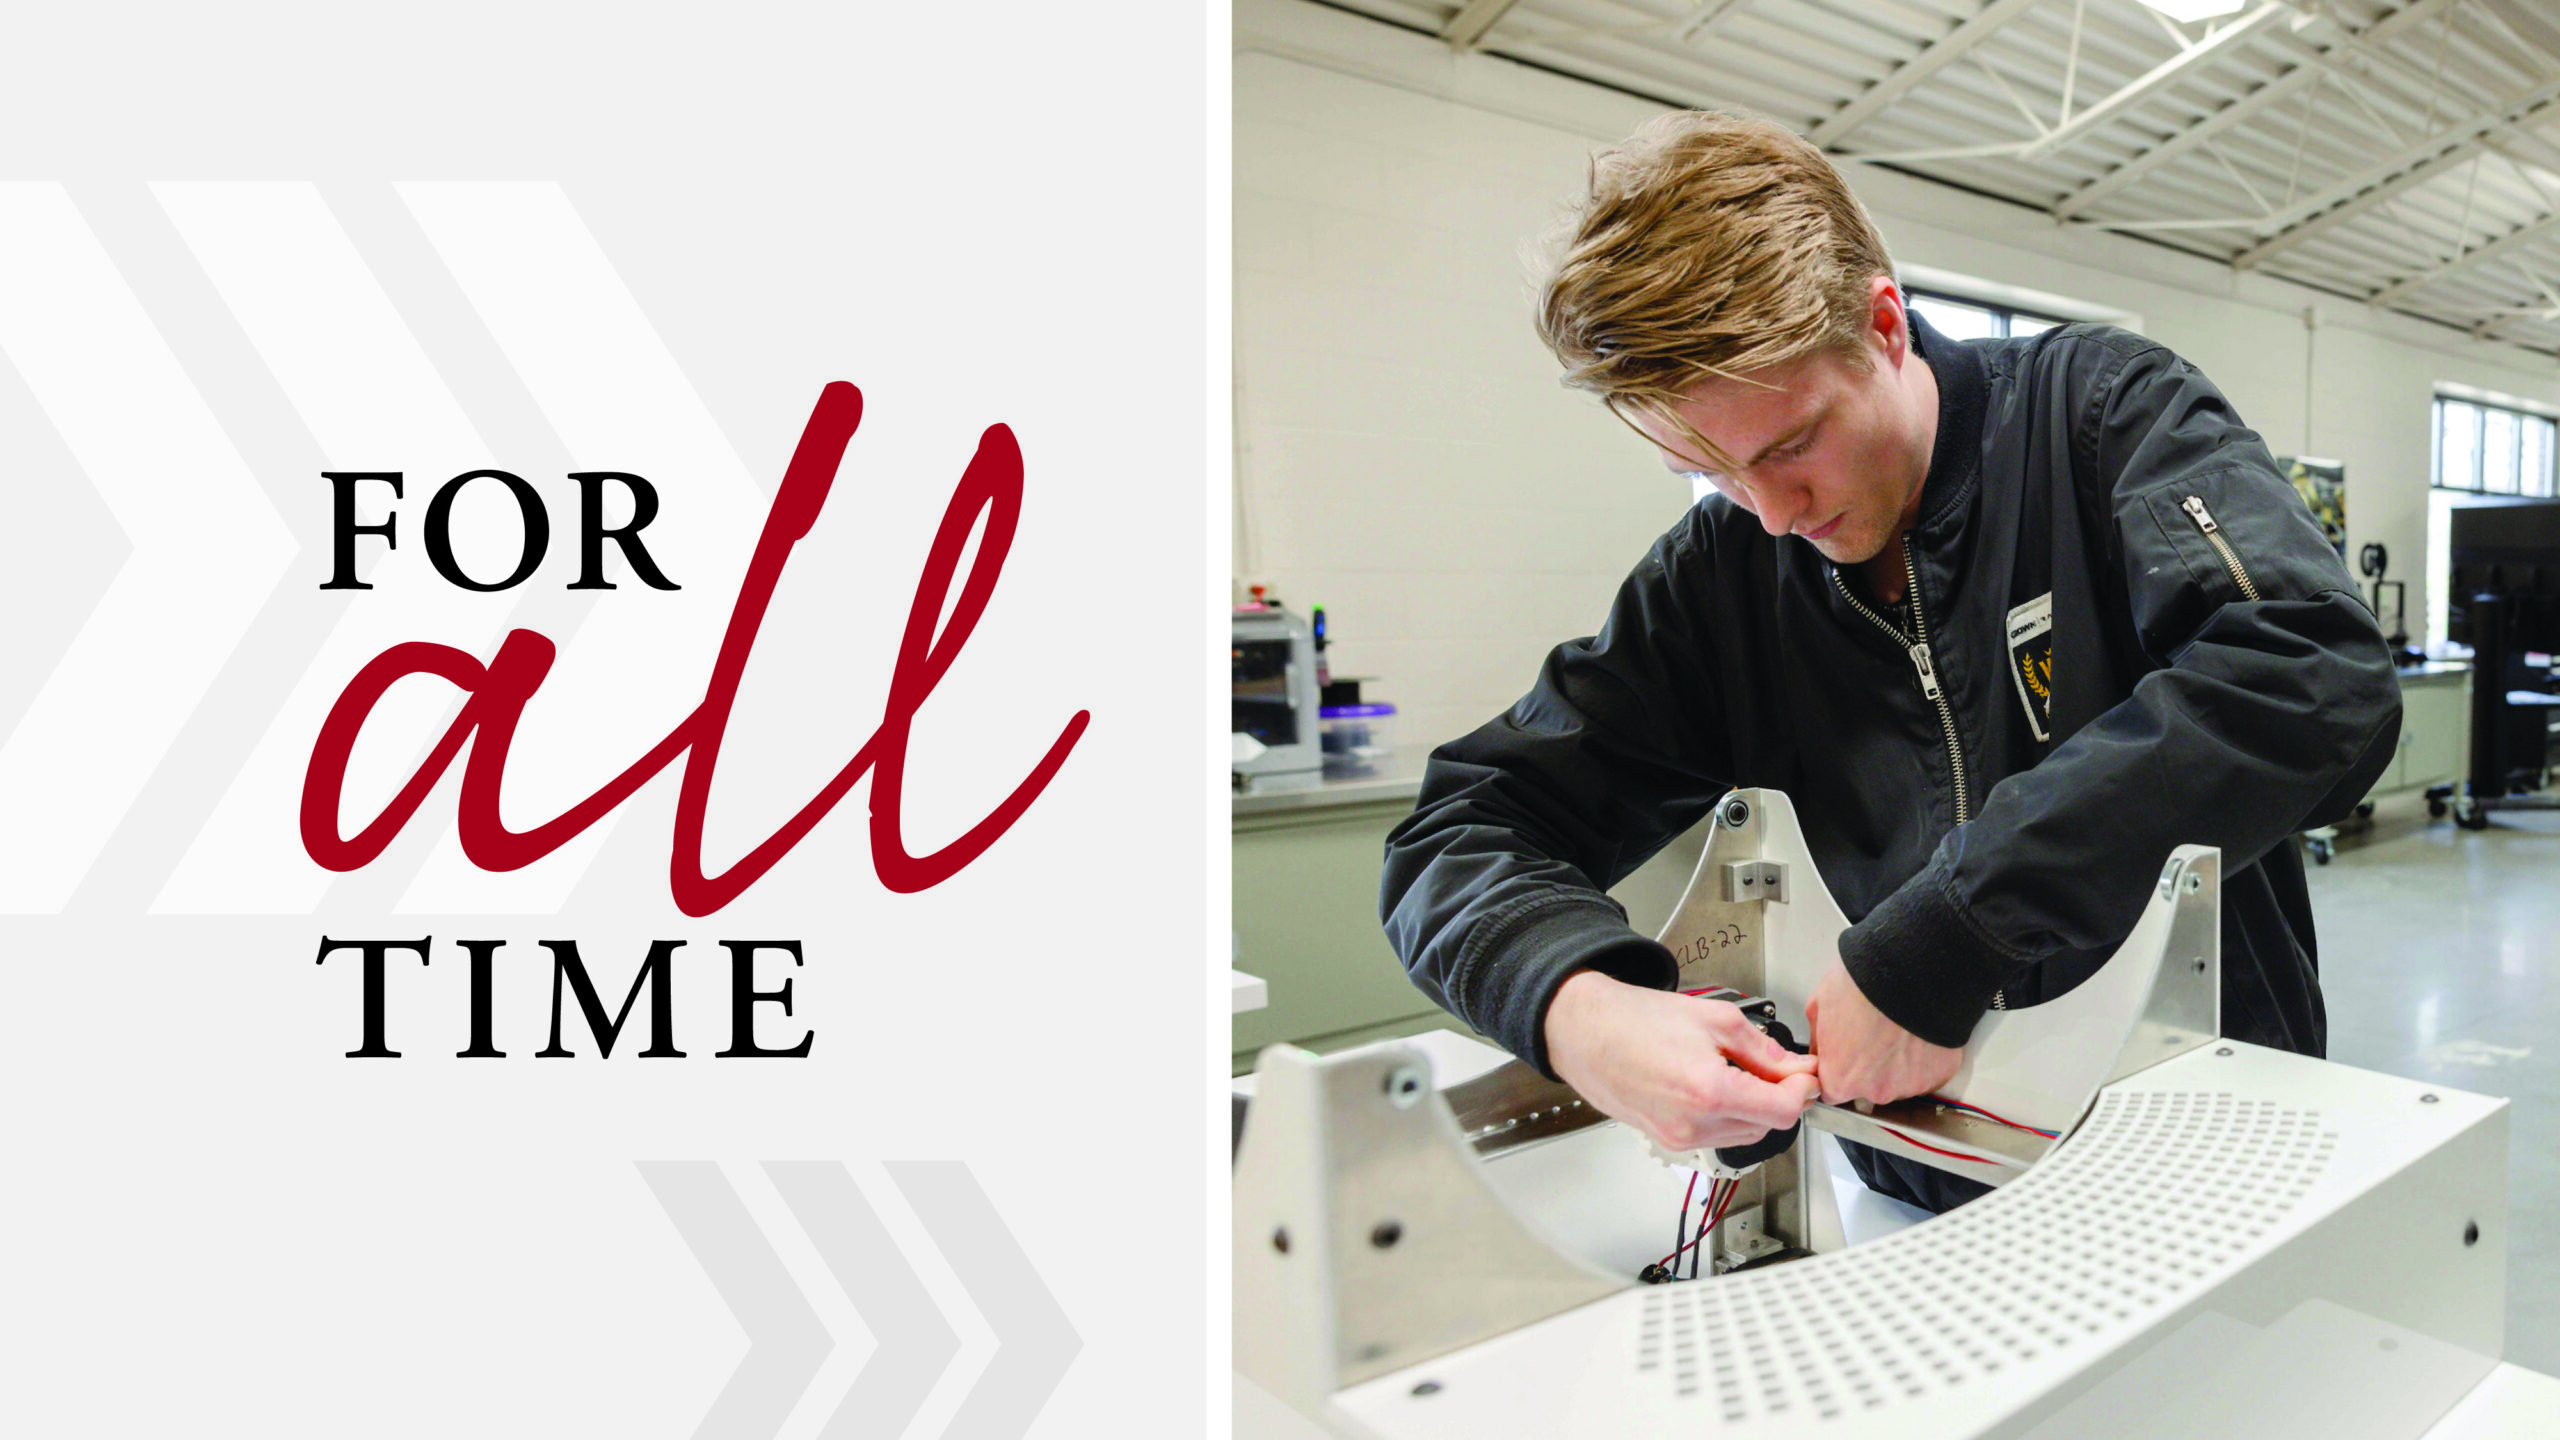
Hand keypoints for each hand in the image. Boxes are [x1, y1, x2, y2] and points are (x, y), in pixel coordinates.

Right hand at [1542, 970, 1819, 1151]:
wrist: (1585, 1031)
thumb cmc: (1635, 1019)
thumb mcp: (1714, 1018)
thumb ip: (1763, 1048)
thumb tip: (1794, 1067)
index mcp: (1709, 1091)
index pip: (1784, 1110)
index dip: (1802, 1090)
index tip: (1803, 1075)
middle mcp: (1694, 1124)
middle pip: (1767, 1125)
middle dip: (1777, 1097)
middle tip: (1770, 1066)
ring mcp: (1679, 1138)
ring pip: (1744, 1134)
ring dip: (1751, 1108)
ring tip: (1730, 1070)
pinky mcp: (1667, 1141)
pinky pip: (1716, 1135)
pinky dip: (1725, 1115)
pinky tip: (1708, 1084)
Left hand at [1804, 963, 1962, 1104]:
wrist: (1909, 971)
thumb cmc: (1864, 985)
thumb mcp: (1819, 1006)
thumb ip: (1818, 1040)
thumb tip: (1821, 1050)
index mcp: (1842, 1079)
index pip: (1832, 1091)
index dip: (1836, 1071)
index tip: (1842, 1056)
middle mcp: (1877, 1091)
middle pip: (1868, 1088)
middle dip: (1868, 1066)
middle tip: (1872, 1034)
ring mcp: (1911, 1084)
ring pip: (1899, 1081)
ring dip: (1897, 1062)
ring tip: (1896, 1030)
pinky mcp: (1939, 1073)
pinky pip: (1927, 1071)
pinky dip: (1922, 1058)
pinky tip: (1915, 1033)